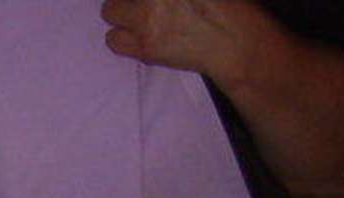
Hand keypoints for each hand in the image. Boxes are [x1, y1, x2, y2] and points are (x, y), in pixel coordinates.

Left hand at [99, 0, 257, 80]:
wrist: (234, 43)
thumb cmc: (223, 7)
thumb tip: (152, 2)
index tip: (142, 3)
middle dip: (126, 0)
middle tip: (140, 5)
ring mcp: (146, 19)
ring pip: (109, 11)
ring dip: (120, 15)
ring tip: (137, 18)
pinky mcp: (145, 46)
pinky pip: (113, 40)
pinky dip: (122, 37)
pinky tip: (137, 35)